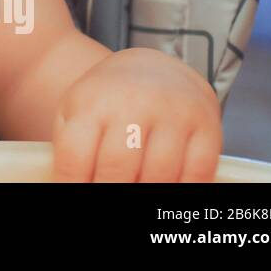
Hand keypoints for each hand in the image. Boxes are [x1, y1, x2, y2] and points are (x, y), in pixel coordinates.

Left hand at [52, 47, 221, 181]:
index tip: (75, 196)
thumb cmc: (108, 100)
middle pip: (117, 166)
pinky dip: (184, 189)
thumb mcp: (76, 113)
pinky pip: (198, 172)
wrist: (152, 69)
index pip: (75, 154)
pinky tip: (169, 190)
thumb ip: (68, 150)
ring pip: (159, 174)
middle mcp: (132, 103)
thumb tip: (65, 185)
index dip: (72, 183)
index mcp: (92, 103)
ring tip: (136, 192)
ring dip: (146, 193)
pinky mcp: (205, 124)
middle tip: (107, 201)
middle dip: (109, 191)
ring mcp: (172, 112)